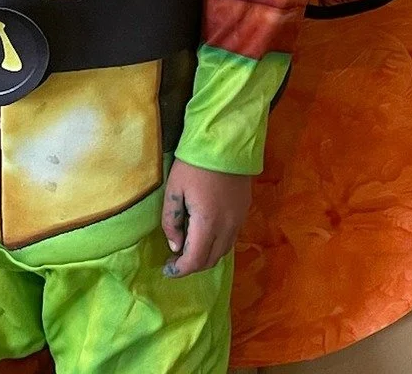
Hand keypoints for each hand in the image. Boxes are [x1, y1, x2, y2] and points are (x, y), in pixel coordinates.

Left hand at [160, 158, 251, 277]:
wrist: (226, 141)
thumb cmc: (194, 165)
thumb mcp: (174, 190)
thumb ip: (171, 221)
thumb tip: (175, 246)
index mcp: (207, 224)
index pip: (195, 261)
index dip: (180, 270)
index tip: (167, 269)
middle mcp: (227, 228)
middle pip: (210, 260)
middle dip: (191, 266)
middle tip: (175, 260)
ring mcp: (239, 220)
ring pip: (223, 252)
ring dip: (205, 256)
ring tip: (189, 248)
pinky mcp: (244, 211)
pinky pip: (231, 238)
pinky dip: (217, 244)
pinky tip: (206, 234)